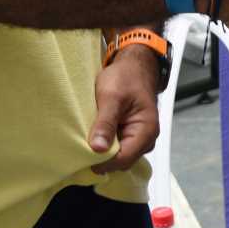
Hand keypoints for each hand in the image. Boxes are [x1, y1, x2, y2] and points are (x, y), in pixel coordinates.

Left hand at [89, 43, 160, 172]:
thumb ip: (106, 122)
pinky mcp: (131, 136)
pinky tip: (95, 137)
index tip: (83, 154)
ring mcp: (139, 139)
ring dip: (103, 152)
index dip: (102, 161)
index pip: (123, 159)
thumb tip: (98, 149)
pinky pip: (118, 149)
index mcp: (146, 130)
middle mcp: (146, 139)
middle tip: (82, 147)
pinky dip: (105, 145)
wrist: (133, 66)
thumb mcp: (111, 96)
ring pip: (119, 157)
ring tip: (88, 140)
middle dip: (102, 158)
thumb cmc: (126, 77)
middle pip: (122, 161)